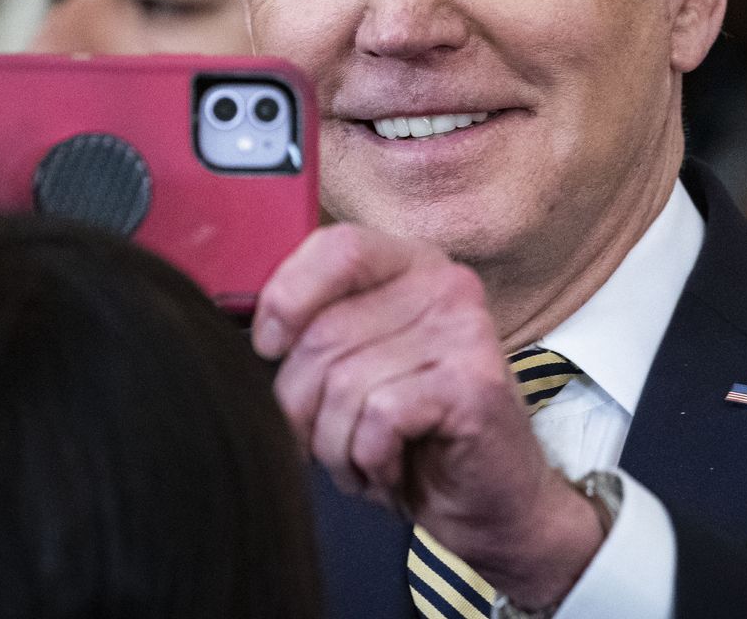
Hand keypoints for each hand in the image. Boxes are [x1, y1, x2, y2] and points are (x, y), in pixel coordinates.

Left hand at [254, 224, 605, 607]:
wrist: (489, 499)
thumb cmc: (411, 433)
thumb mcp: (356, 365)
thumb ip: (316, 328)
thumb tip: (257, 333)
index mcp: (411, 265)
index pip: (336, 247)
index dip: (286, 299)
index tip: (270, 348)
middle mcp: (445, 285)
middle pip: (325, 333)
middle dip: (301, 405)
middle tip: (323, 439)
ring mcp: (465, 331)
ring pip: (345, 384)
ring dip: (335, 445)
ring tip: (362, 458)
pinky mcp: (474, 384)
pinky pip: (378, 419)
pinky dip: (368, 460)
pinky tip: (390, 468)